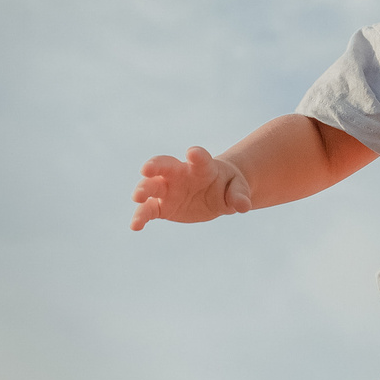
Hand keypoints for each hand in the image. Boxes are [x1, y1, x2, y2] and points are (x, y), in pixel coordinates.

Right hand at [130, 147, 251, 230]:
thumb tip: (244, 206)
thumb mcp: (238, 189)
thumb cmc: (228, 185)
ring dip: (143, 190)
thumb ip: (239, 195)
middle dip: (155, 165)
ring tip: (137, 198)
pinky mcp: (162, 206)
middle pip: (164, 165)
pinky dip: (141, 217)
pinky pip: (149, 210)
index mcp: (202, 166)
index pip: (199, 158)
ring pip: (151, 186)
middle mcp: (180, 174)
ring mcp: (168, 189)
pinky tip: (135, 226)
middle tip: (146, 169)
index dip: (197, 155)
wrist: (215, 192)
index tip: (192, 153)